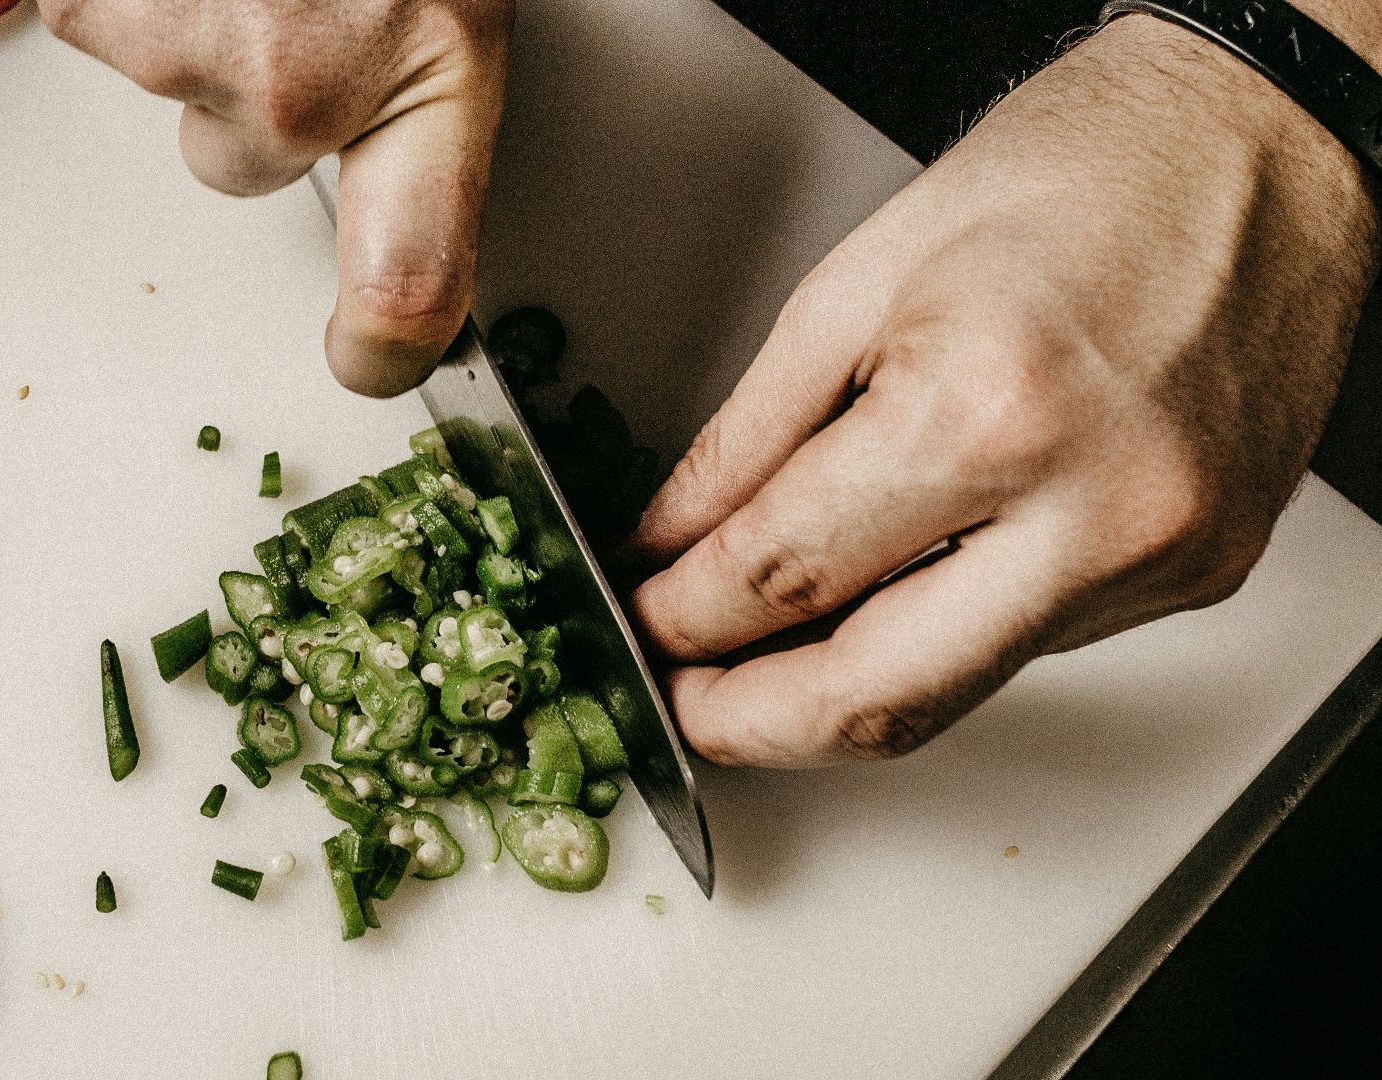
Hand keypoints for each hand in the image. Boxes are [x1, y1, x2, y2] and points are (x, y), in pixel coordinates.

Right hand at [39, 0, 511, 396]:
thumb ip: (414, 80)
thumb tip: (406, 163)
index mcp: (429, 66)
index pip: (412, 280)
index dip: (384, 346)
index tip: (369, 363)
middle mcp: (302, 78)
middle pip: (241, 163)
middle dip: (253, 89)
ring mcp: (191, 45)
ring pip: (170, 82)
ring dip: (196, 20)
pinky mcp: (94, 6)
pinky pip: (95, 16)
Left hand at [625, 15, 1380, 767]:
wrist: (1262, 144)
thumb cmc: (1080, 169)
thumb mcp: (858, 281)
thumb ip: (748, 437)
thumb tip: (675, 540)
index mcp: (987, 409)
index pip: (786, 575)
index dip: (685, 617)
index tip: (647, 618)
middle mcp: (1092, 506)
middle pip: (877, 698)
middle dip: (751, 722)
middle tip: (686, 699)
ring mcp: (1160, 555)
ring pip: (956, 694)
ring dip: (839, 693)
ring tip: (762, 657)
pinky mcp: (1201, 573)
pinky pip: (1031, 646)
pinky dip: (938, 639)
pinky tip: (890, 598)